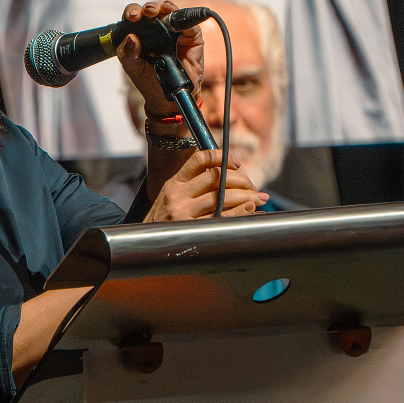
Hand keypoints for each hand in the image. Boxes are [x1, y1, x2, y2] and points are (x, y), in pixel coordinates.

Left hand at [115, 0, 204, 118]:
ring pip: (170, 12)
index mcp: (140, 34)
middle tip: (146, 13)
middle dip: (148, 8)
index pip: (134, 17)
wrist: (170, 98)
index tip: (131, 17)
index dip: (132, 13)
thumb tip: (130, 38)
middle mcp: (157, 30)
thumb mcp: (133, 69)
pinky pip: (189, 24)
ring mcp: (174, 32)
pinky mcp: (191, 37)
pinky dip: (184, 18)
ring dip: (165, 8)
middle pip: (152, 11)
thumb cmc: (150, 81)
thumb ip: (127, 54)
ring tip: (160, 11)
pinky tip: (177, 18)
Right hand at [143, 149, 267, 221]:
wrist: (144, 246)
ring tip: (259, 199)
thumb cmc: (162, 222)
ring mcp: (183, 212)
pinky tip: (251, 210)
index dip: (222, 156)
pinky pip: (222, 218)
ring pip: (222, 196)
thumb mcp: (169, 198)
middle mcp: (178, 195)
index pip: (200, 159)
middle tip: (254, 187)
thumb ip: (191, 185)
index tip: (237, 163)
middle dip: (242, 180)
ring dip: (247, 196)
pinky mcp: (191, 229)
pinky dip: (241, 213)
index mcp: (174, 183)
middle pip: (216, 177)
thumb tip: (225, 175)